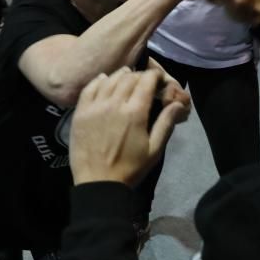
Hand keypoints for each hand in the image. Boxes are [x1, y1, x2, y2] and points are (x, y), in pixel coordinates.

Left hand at [70, 67, 188, 185]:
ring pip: (109, 80)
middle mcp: (114, 104)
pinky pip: (89, 88)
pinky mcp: (80, 112)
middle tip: (143, 82)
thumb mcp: (154, 150)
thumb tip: (178, 103)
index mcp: (135, 113)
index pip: (146, 81)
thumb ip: (166, 123)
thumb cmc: (130, 169)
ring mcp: (95, 107)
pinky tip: (104, 81)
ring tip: (126, 79)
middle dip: (139, 75)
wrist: (98, 183)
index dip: (154, 75)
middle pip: (128, 77)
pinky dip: (99, 81)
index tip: (157, 77)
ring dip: (120, 76)